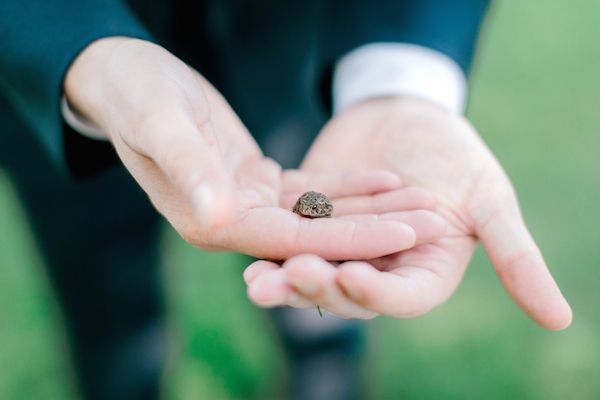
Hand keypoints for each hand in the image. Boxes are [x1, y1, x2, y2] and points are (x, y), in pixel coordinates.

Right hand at [64, 38, 440, 259]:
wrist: (127, 79)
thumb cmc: (135, 96)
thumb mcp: (158, 122)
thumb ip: (189, 169)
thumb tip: (219, 218)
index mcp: (210, 221)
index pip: (293, 239)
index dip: (351, 238)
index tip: (406, 232)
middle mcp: (232, 222)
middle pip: (318, 235)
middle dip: (378, 230)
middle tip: (438, 226)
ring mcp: (248, 204)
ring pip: (322, 215)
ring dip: (374, 210)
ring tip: (427, 203)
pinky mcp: (259, 182)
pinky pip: (313, 192)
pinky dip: (350, 187)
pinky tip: (390, 180)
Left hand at [245, 97, 571, 328]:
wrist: (404, 116)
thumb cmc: (454, 155)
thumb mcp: (489, 199)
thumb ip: (513, 255)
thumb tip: (560, 319)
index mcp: (423, 272)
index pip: (401, 298)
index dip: (377, 292)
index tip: (351, 277)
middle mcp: (379, 270)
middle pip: (348, 294)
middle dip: (321, 288)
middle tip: (293, 277)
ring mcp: (341, 251)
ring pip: (312, 275)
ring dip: (284, 281)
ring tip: (257, 283)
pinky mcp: (310, 227)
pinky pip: (288, 242)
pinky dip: (268, 247)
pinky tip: (245, 251)